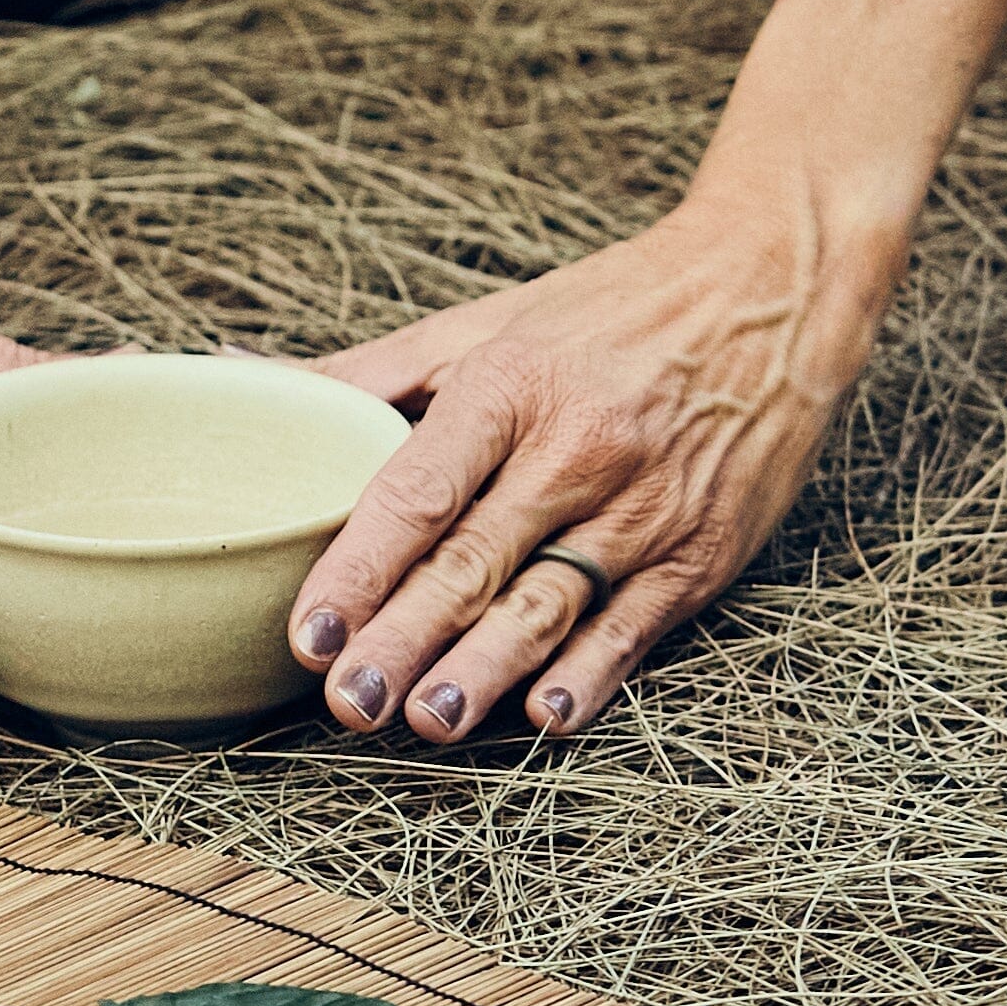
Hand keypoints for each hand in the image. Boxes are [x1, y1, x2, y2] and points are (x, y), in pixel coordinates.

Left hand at [290, 0, 1006, 744]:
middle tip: (345, 703)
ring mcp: (647, 506)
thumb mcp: (484, 325)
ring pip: (548, 606)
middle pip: (473, 564)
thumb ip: (363, 374)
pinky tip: (545, 714)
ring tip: (426, 721)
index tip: (307, 631)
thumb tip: (230, 371)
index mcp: (511, 386)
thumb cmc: (610, 309)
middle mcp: (577, 448)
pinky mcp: (705, 550)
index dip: (357, 569)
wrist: (777, 284)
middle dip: (402, 642)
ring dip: (484, 672)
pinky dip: (591, 675)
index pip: (417, 494)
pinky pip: (636, 626)